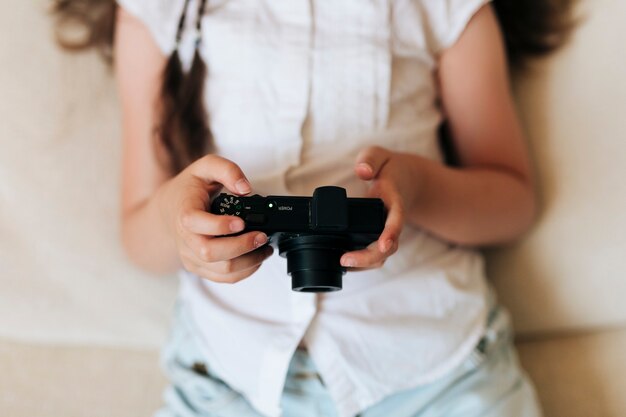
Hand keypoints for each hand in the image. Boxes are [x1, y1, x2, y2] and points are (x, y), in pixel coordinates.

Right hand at [156, 155, 272, 282]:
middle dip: (241, 247)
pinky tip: (256, 258)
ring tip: (265, 248)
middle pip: (209, 252)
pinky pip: (223, 278)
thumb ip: (227, 170)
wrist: (171, 209)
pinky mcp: (200, 267)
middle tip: (261, 237)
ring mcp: (191, 255)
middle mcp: (185, 238)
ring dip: (248, 262)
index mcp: (184, 212)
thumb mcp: (206, 167)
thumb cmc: (190, 189)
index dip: (219, 226)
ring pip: (220, 270)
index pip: (195, 223)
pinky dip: (245, 272)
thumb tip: (245, 188)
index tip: (241, 222)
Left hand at [340, 146, 422, 269]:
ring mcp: (388, 232)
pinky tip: (345, 263)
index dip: (390, 234)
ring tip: (341, 264)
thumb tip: (362, 171)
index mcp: (395, 202)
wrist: (407, 179)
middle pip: (389, 247)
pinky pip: (375, 254)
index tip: (383, 245)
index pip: (396, 220)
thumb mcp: (379, 155)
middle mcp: (394, 221)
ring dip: (364, 264)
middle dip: (369, 258)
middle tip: (344, 259)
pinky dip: (362, 261)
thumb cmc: (390, 168)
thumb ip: (370, 159)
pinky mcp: (380, 237)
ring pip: (382, 255)